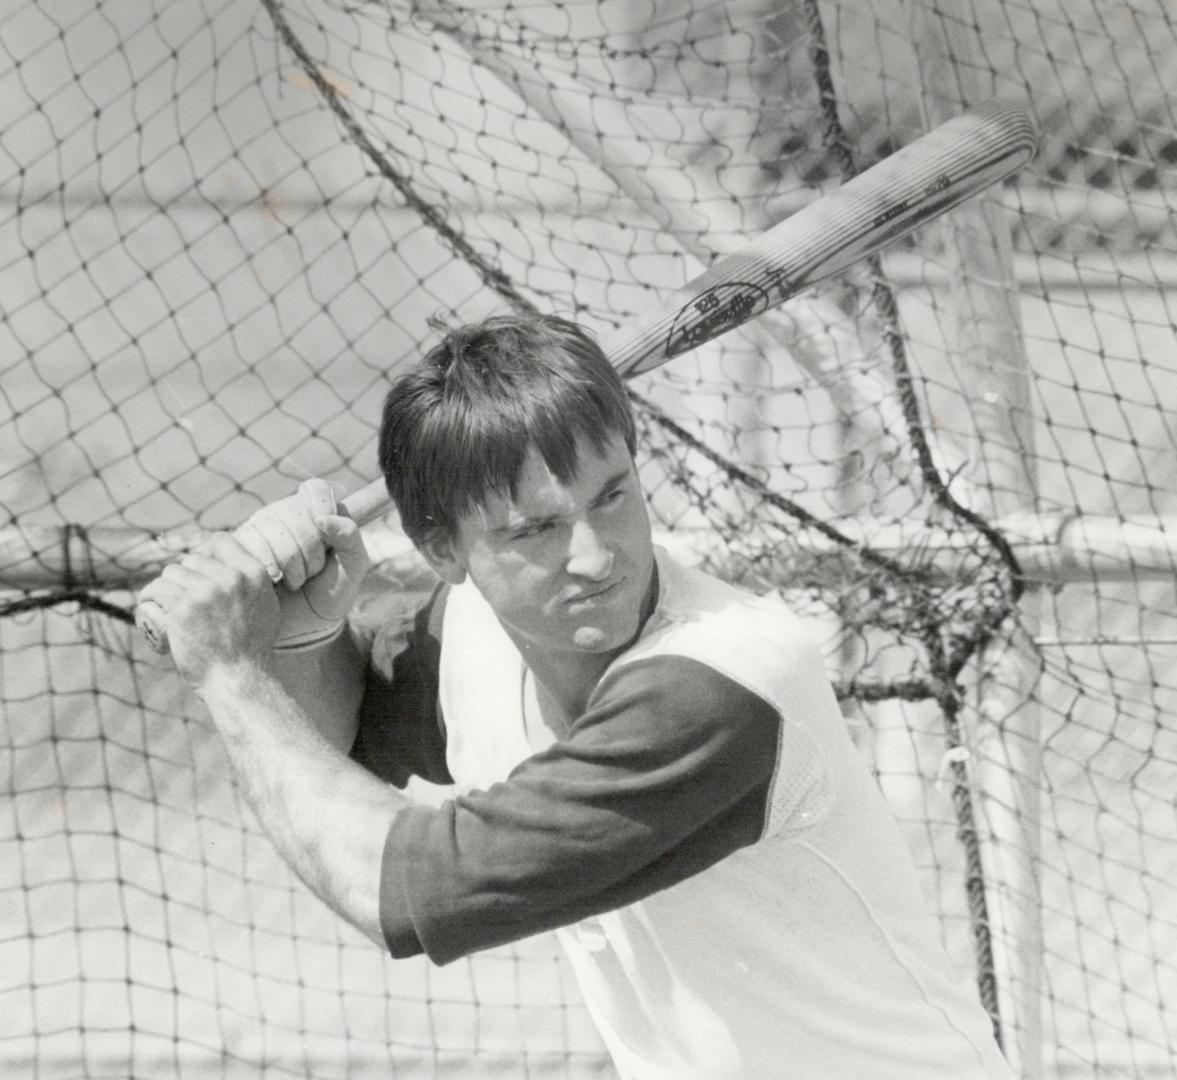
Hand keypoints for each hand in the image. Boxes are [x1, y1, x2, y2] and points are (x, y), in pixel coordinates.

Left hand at [137, 532, 280, 688]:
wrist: (238, 679)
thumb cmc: (251, 649)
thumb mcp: (266, 608)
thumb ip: (255, 585)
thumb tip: (239, 566)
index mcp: (254, 574)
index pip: (221, 541)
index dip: (206, 552)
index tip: (199, 569)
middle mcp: (231, 578)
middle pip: (193, 559)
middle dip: (184, 575)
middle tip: (181, 596)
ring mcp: (205, 592)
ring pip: (172, 573)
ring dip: (165, 585)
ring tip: (164, 602)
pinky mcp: (182, 609)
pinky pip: (157, 590)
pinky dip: (150, 597)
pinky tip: (148, 603)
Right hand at [235, 479, 369, 650]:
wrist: (298, 631)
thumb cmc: (327, 596)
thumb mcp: (352, 570)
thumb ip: (351, 539)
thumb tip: (324, 518)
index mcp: (315, 511)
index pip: (315, 490)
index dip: (322, 512)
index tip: (328, 544)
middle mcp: (284, 513)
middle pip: (295, 513)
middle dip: (310, 552)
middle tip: (311, 573)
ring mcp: (258, 528)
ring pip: (272, 530)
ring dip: (290, 565)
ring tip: (292, 582)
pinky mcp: (236, 546)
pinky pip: (250, 545)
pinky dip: (267, 570)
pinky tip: (272, 584)